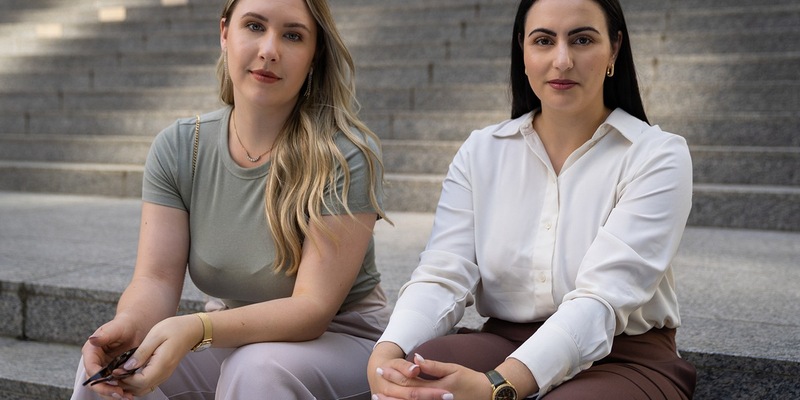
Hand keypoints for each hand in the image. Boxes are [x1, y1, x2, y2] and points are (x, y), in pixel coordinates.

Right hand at [80, 318, 139, 399]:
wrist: (135, 327)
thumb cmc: (125, 324)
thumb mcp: (116, 328)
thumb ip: (105, 335)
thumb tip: (92, 339)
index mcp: (91, 351)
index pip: (91, 369)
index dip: (99, 378)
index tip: (112, 383)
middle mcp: (94, 362)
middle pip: (95, 381)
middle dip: (106, 390)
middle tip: (121, 394)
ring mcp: (103, 368)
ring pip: (104, 386)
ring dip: (113, 394)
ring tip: (127, 397)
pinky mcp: (112, 373)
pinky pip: (113, 385)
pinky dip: (121, 390)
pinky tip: (130, 394)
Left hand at [109, 314, 202, 397]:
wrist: (191, 330)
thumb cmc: (174, 329)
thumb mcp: (155, 335)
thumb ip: (141, 353)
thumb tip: (127, 367)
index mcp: (161, 364)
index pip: (140, 381)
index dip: (124, 379)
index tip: (114, 370)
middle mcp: (163, 373)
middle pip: (140, 389)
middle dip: (124, 384)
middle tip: (112, 374)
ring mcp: (164, 374)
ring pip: (143, 389)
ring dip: (129, 385)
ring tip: (118, 374)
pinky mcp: (162, 373)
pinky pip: (147, 384)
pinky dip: (136, 383)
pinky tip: (129, 373)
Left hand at [369, 343, 489, 399]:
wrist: (486, 394)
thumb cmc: (470, 380)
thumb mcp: (453, 369)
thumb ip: (433, 366)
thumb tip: (416, 359)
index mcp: (438, 388)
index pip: (411, 382)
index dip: (395, 377)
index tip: (382, 371)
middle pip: (408, 399)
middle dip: (390, 397)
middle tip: (375, 393)